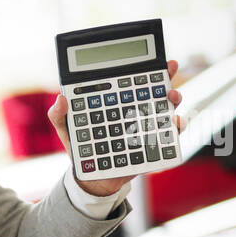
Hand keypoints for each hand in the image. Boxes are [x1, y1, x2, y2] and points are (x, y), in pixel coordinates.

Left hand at [48, 58, 189, 196]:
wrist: (91, 176)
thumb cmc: (80, 147)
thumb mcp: (67, 129)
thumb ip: (59, 114)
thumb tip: (61, 99)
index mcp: (117, 102)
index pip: (132, 81)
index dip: (146, 69)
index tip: (156, 60)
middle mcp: (135, 111)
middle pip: (156, 90)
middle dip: (167, 77)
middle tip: (170, 70)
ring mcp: (146, 127)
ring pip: (166, 109)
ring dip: (174, 100)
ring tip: (172, 96)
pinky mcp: (152, 145)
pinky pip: (169, 135)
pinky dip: (176, 128)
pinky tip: (175, 122)